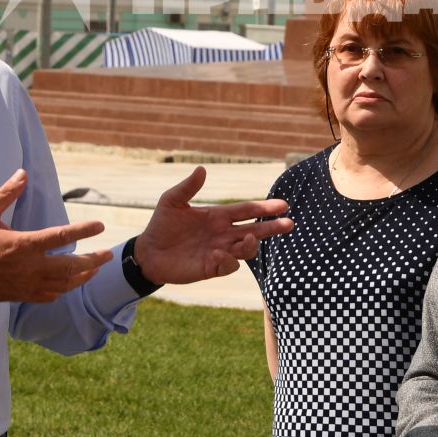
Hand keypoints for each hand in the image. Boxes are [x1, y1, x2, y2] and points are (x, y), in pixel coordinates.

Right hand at [0, 169, 110, 302]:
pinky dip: (64, 289)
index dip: (83, 230)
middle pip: (71, 266)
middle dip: (93, 260)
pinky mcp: (23, 295)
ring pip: (65, 284)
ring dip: (83, 276)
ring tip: (95, 268)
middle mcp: (30, 267)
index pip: (61, 236)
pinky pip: (51, 296)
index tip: (100, 225)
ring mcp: (28, 284)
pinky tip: (70, 283)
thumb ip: (6, 193)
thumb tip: (22, 173)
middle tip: (108, 254)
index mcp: (24, 245)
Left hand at [132, 167, 291, 285]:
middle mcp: (223, 233)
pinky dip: (228, 260)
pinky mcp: (210, 267)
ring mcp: (219, 251)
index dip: (265, 208)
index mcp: (218, 216)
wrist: (148, 252)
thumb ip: (188, 187)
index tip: (283, 205)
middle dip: (272, 227)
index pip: (247, 211)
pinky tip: (220, 254)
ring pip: (245, 249)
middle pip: (254, 230)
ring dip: (251, 244)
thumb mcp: (172, 201)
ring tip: (251, 237)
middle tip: (289, 223)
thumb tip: (202, 169)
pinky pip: (227, 265)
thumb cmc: (161, 225)